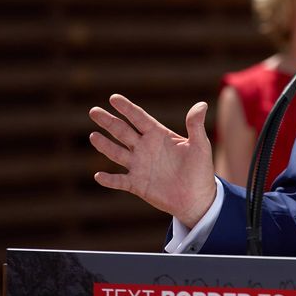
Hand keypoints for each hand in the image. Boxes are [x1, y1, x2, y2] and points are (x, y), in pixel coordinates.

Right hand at [89, 94, 216, 228]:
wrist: (197, 197)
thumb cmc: (200, 169)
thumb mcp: (200, 145)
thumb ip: (196, 125)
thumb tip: (202, 104)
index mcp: (158, 135)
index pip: (139, 118)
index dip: (127, 108)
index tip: (114, 98)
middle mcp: (145, 148)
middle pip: (123, 131)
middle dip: (108, 121)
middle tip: (94, 111)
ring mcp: (139, 166)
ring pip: (117, 153)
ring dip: (105, 145)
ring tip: (93, 136)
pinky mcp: (137, 184)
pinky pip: (119, 181)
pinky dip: (109, 180)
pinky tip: (99, 176)